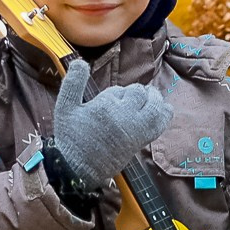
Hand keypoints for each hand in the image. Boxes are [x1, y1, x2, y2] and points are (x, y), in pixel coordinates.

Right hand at [51, 57, 171, 185]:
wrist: (78, 168)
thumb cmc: (71, 137)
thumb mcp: (65, 107)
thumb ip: (73, 83)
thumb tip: (81, 62)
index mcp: (106, 107)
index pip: (122, 90)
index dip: (120, 93)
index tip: (112, 100)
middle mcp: (124, 117)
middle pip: (141, 95)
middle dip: (138, 92)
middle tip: (132, 96)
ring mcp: (135, 130)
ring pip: (155, 107)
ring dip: (154, 99)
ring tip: (149, 98)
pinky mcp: (141, 142)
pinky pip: (160, 124)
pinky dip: (164, 114)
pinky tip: (161, 110)